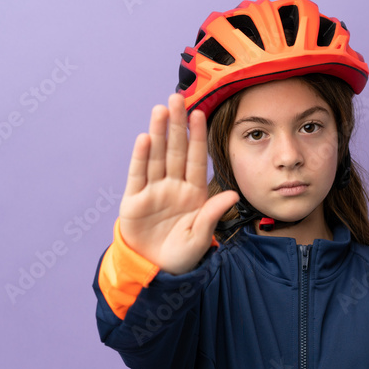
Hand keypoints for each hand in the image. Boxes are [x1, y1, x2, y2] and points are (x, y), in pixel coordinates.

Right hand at [119, 93, 238, 274]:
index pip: (196, 158)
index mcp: (193, 192)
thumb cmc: (183, 255)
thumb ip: (213, 214)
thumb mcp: (202, 236)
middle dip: (176, 124)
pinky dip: (141, 157)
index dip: (197, 136)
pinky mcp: (135, 200)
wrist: (156, 270)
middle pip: (175, 150)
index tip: (200, 113)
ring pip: (157, 156)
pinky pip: (138, 175)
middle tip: (177, 97)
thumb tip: (233, 194)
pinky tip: (145, 138)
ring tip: (161, 110)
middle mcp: (173, 186)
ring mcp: (153, 191)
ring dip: (159, 133)